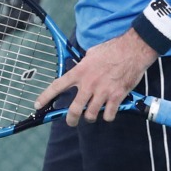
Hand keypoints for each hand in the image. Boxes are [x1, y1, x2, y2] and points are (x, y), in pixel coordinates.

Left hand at [32, 29, 157, 126]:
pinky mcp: (116, 97)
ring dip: (90, 117)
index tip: (38, 105)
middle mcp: (88, 84)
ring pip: (91, 114)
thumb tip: (78, 69)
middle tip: (71, 121)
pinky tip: (108, 111)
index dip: (45, 97)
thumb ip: (82, 66)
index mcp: (79, 71)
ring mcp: (103, 92)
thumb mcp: (90, 54)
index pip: (57, 86)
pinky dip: (107, 116)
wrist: (132, 50)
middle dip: (70, 119)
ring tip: (91, 115)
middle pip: (74, 109)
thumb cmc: (111, 49)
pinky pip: (109, 115)